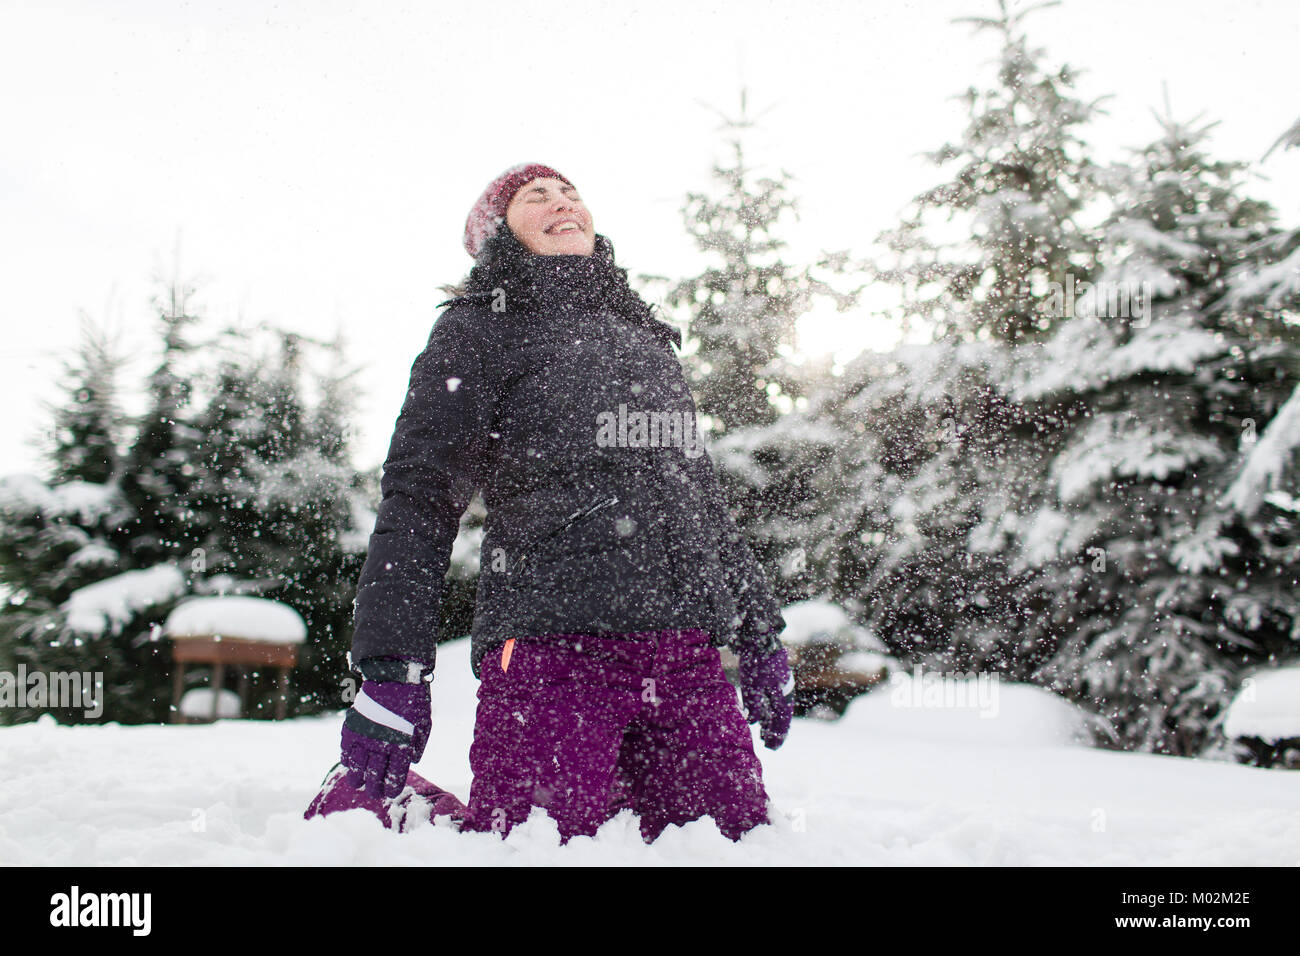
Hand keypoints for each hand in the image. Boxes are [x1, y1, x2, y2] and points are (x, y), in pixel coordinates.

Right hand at [340, 673, 431, 799]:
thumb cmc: (414, 700)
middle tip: (374, 792)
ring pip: (356, 767)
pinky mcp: (352, 727)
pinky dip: (346, 760)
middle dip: (374, 788)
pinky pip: (346, 750)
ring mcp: (364, 736)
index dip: (391, 789)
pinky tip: (349, 764)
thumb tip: (411, 761)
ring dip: (357, 778)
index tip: (390, 793)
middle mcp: (381, 745)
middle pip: (374, 776)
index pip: (395, 777)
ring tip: (358, 783)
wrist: (395, 675)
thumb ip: (417, 745)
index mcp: (402, 746)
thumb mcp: (424, 724)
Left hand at [737, 646, 794, 749]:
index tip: (772, 747)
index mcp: (782, 697)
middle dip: (775, 732)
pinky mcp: (777, 680)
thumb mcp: (753, 686)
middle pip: (782, 718)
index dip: (777, 736)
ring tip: (764, 732)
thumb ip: (754, 706)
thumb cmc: (757, 664)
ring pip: (780, 709)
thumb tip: (754, 721)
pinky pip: (777, 700)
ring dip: (772, 722)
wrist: (761, 640)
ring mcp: (783, 686)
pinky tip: (763, 715)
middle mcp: (786, 694)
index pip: (781, 722)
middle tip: (769, 744)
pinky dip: (771, 710)